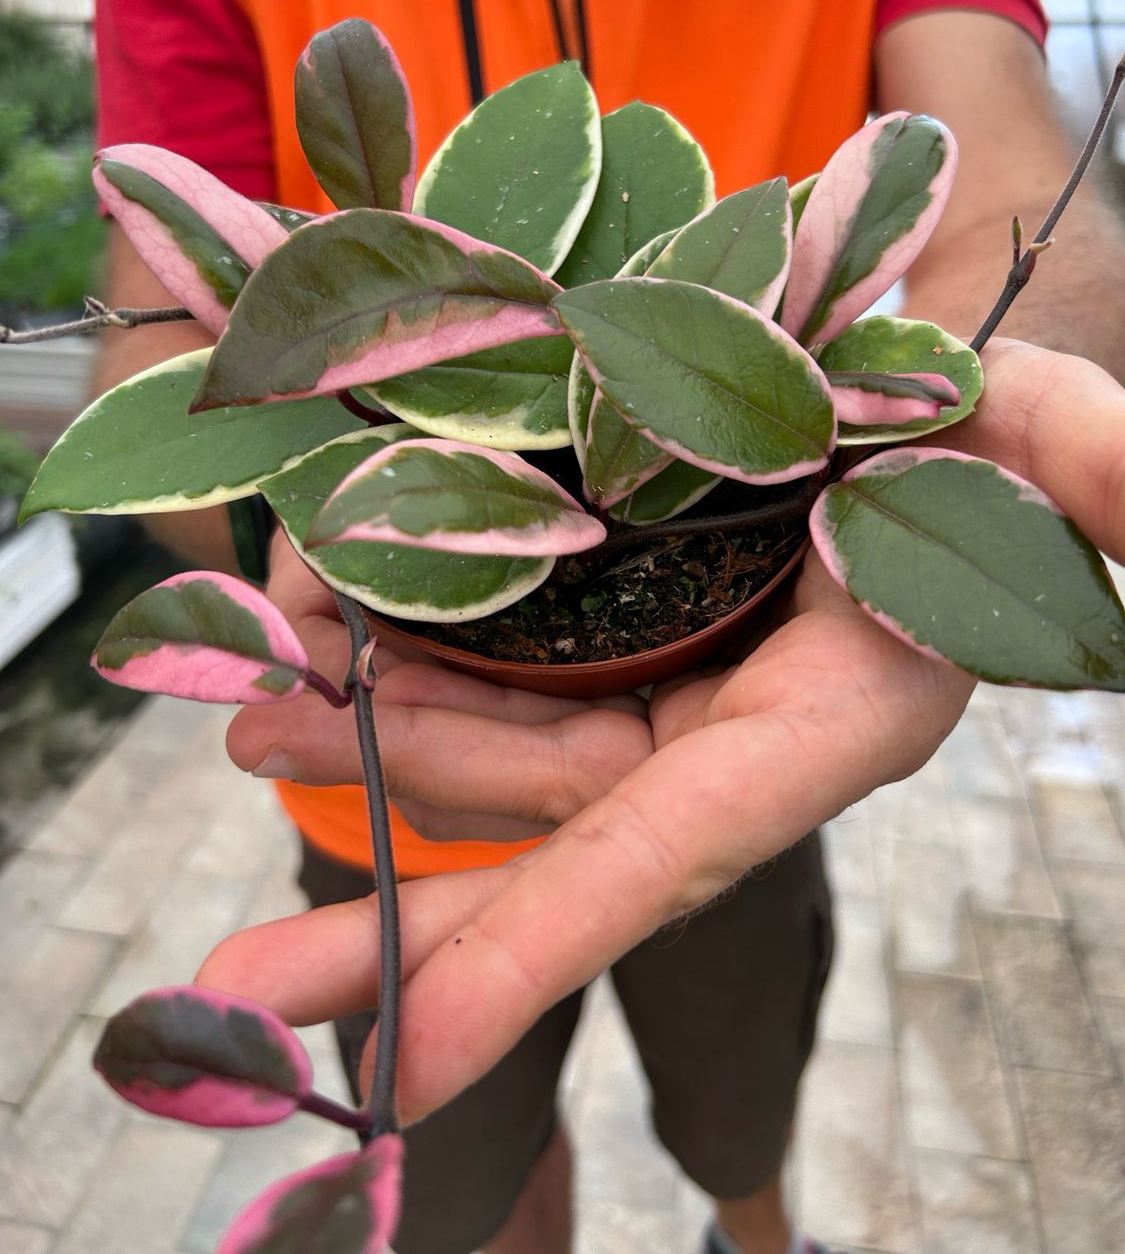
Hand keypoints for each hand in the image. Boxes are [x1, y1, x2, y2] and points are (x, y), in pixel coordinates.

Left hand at [199, 339, 1124, 1122]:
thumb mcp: (1052, 438)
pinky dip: (416, 677)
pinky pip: (508, 675)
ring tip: (262, 745)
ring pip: (508, 752)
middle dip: (404, 918)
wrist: (914, 391)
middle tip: (240, 980)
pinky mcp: (629, 627)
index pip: (669, 852)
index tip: (404, 1063)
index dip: (542, 952)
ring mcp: (672, 679)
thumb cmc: (988, 428)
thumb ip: (1095, 472)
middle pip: (553, 841)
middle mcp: (736, 725)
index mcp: (828, 719)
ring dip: (378, 762)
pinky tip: (331, 664)